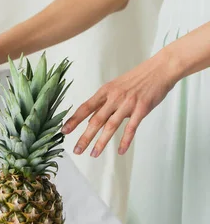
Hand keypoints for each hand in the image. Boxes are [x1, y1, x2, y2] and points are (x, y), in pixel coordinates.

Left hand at [61, 51, 177, 155]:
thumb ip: (105, 102)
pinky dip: (125, 140)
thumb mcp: (116, 86)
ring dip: (101, 142)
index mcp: (106, 91)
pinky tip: (121, 151)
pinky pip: (131, 128)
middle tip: (76, 150)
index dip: (74, 120)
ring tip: (93, 154)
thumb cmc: (138, 78)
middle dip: (84, 137)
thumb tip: (92, 119)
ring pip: (111, 126)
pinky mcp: (142, 109)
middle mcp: (115, 97)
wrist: (160, 69)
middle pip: (95, 120)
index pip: (85, 107)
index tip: (64, 131)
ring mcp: (128, 103)